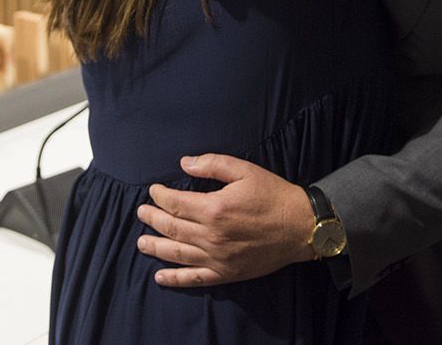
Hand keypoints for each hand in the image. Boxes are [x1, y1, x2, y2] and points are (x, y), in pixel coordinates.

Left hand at [136, 155, 314, 286]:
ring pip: (177, 253)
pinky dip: (175, 279)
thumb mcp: (245, 171)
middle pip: (171, 228)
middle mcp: (212, 236)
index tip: (154, 190)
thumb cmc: (273, 196)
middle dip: (152, 218)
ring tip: (141, 242)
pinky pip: (195, 278)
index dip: (160, 196)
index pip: (175, 203)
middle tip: (141, 212)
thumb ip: (213, 164)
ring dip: (155, 247)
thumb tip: (185, 163)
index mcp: (214, 209)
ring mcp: (217, 258)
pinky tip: (160, 277)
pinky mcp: (226, 273)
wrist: (301, 227)